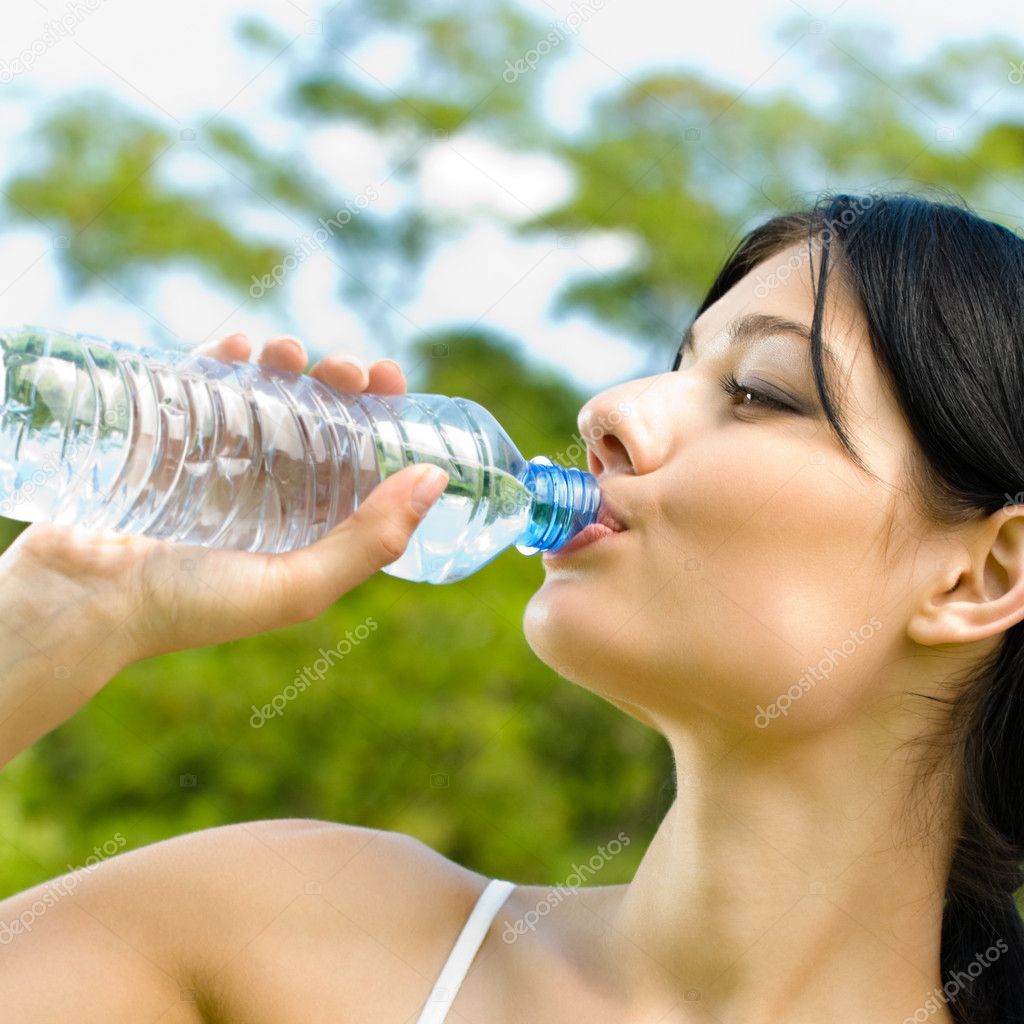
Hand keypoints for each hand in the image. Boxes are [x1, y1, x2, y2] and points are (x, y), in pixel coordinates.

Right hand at [1, 333, 447, 674]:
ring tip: (289, 352)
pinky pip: (199, 384)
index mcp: (305, 524)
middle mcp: (268, 490)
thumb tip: (436, 479)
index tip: (390, 377)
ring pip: (264, 395)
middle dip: (337, 383)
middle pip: (317, 419)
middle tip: (346, 367)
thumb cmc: (194, 605)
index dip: (380, 415)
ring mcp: (215, 460)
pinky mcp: (166, 438)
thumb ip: (370, 540)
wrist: (83, 604)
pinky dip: (221, 355)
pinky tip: (238, 343)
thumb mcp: (299, 584)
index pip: (357, 458)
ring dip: (285, 363)